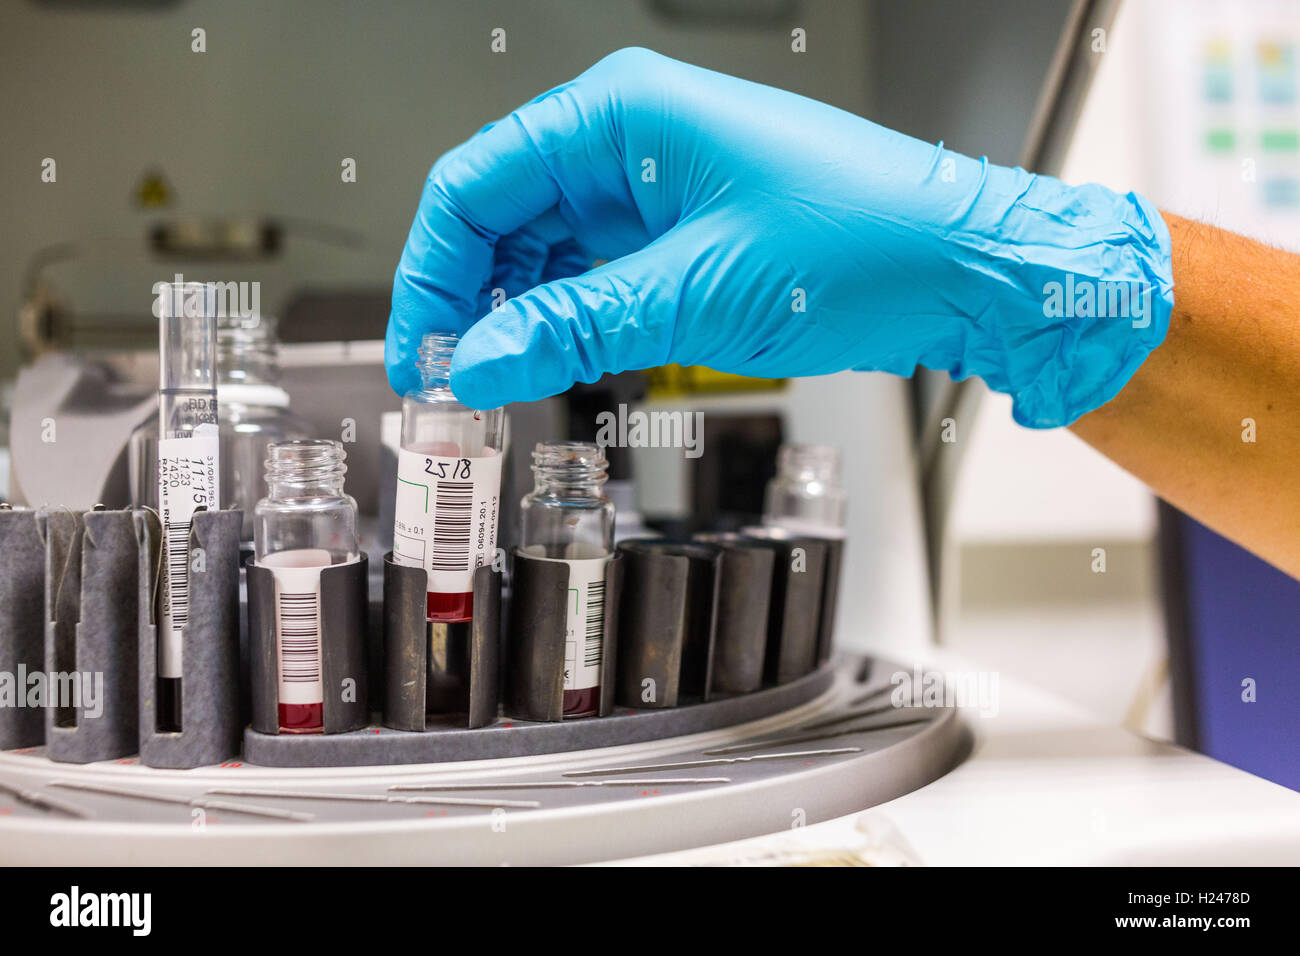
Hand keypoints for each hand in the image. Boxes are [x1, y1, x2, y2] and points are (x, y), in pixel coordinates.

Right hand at [387, 47, 1172, 426]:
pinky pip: (593, 275)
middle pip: (501, 217)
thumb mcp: (695, 295)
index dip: (433, 270)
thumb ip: (574, 326)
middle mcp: (629, 143)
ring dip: (516, 316)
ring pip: (544, 252)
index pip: (476, 182)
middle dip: (470, 298)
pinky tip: (555, 360)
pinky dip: (566, 320)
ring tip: (500, 383)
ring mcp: (655, 190)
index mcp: (621, 117)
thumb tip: (481, 361)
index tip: (421, 346)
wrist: (959, 269)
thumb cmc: (863, 242)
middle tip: (455, 380)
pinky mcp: (679, 236)